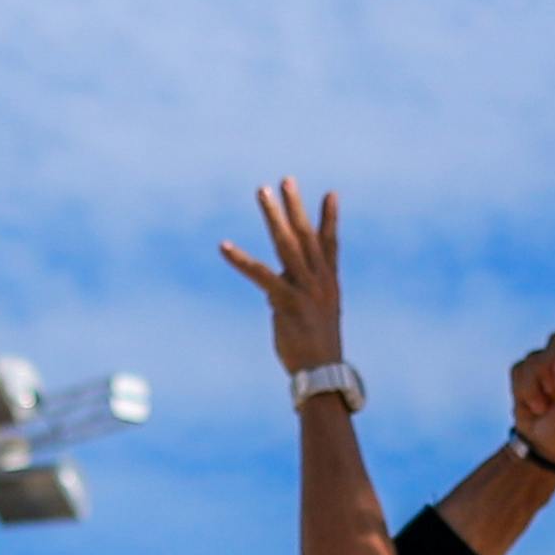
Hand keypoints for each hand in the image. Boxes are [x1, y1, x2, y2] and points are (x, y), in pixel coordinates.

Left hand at [217, 179, 343, 376]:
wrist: (322, 374)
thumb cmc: (317, 351)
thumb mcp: (316, 319)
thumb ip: (299, 299)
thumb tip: (274, 295)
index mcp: (329, 284)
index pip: (330, 244)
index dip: (330, 219)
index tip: (330, 193)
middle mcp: (320, 281)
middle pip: (306, 236)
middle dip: (296, 206)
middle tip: (286, 180)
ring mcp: (305, 289)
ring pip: (287, 244)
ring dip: (274, 216)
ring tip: (262, 192)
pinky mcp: (286, 301)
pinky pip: (261, 275)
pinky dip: (241, 260)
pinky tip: (224, 246)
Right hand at [512, 329, 554, 469]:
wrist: (541, 446)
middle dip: (549, 369)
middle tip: (552, 393)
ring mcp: (553, 363)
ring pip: (536, 356)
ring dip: (534, 386)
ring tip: (543, 407)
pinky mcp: (531, 369)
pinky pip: (520, 367)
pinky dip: (522, 389)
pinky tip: (532, 404)